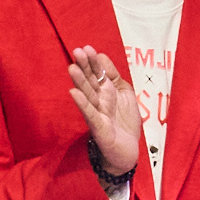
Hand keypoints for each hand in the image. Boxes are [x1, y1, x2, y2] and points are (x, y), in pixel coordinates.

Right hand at [66, 48, 143, 182]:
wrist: (127, 151)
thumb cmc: (124, 122)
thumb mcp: (124, 93)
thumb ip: (114, 76)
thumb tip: (102, 56)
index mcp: (105, 92)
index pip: (97, 73)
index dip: (92, 62)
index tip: (86, 48)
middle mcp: (99, 100)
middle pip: (90, 81)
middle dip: (84, 67)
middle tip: (77, 51)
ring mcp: (97, 113)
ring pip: (87, 95)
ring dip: (80, 82)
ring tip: (72, 68)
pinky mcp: (98, 127)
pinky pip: (89, 114)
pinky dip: (82, 104)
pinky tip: (74, 93)